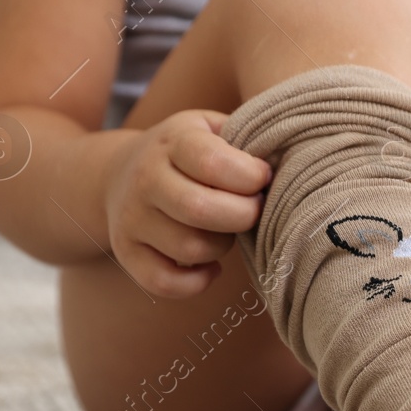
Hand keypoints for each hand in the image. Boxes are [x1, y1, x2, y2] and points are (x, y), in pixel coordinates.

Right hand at [103, 109, 272, 297]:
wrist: (120, 173)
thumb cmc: (188, 153)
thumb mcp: (212, 128)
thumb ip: (246, 139)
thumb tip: (291, 165)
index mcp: (173, 141)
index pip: (211, 163)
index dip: (250, 177)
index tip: (262, 178)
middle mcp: (145, 178)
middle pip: (200, 210)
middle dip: (243, 216)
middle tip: (253, 210)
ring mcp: (131, 218)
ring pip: (189, 248)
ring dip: (222, 247)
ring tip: (225, 231)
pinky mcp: (126, 253)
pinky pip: (164, 282)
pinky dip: (197, 282)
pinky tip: (210, 266)